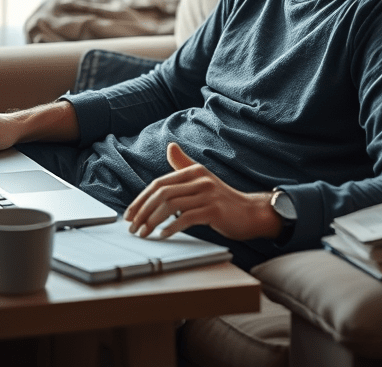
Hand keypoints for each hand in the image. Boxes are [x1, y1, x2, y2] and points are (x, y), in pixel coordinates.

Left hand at [123, 142, 280, 240]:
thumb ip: (184, 165)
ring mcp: (208, 195)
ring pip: (171, 206)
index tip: (130, 215)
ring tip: (144, 233)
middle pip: (162, 194)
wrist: (251, 213)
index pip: (158, 184)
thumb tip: (170, 146)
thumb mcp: (202, 179)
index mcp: (194, 171)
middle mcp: (200, 180)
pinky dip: (171, 227)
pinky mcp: (215, 211)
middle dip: (143, 212)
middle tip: (133, 227)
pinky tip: (163, 235)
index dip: (141, 200)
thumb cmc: (223, 199)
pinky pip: (186, 218)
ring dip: (152, 221)